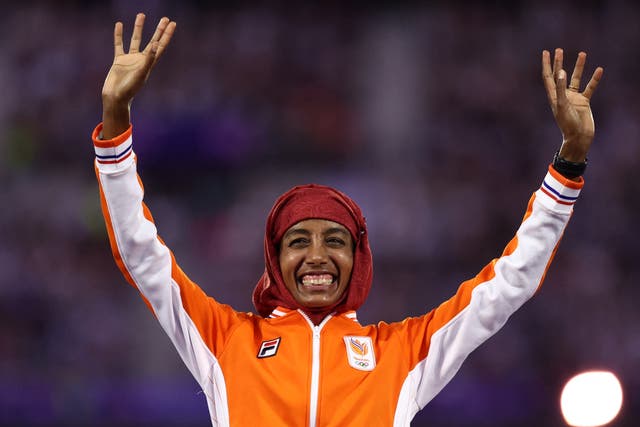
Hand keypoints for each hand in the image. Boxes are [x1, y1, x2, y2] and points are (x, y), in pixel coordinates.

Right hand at [101, 13, 175, 138]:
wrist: (116, 98)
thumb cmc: (130, 89)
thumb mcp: (141, 74)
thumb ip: (148, 60)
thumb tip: (155, 45)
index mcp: (150, 63)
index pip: (161, 46)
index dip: (167, 35)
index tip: (173, 23)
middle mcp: (142, 60)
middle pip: (153, 41)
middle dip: (159, 30)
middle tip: (165, 18)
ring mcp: (130, 59)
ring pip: (136, 40)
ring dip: (139, 28)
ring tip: (142, 15)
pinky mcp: (119, 60)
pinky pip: (119, 44)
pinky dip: (119, 35)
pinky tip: (119, 24)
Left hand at [542, 48, 602, 161]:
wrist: (578, 137)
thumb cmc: (567, 124)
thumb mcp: (562, 105)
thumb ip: (561, 89)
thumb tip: (561, 72)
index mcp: (553, 96)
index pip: (548, 77)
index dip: (546, 65)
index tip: (545, 52)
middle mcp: (562, 95)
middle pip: (559, 75)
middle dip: (559, 63)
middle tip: (559, 50)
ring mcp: (573, 98)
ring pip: (575, 79)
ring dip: (578, 67)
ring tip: (582, 54)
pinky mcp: (584, 102)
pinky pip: (589, 88)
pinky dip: (594, 79)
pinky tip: (599, 69)